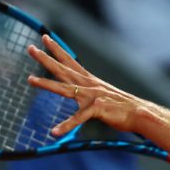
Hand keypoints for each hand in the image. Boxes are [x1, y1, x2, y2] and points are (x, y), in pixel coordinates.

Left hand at [27, 35, 144, 135]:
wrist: (139, 113)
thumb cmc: (123, 107)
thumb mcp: (104, 95)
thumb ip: (91, 93)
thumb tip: (84, 94)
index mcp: (90, 81)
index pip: (70, 61)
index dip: (57, 49)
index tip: (45, 38)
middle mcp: (88, 85)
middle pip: (63, 69)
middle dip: (45, 58)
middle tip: (30, 48)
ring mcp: (92, 97)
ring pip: (64, 88)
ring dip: (46, 84)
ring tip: (30, 80)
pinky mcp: (96, 110)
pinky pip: (78, 119)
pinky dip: (66, 126)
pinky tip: (55, 132)